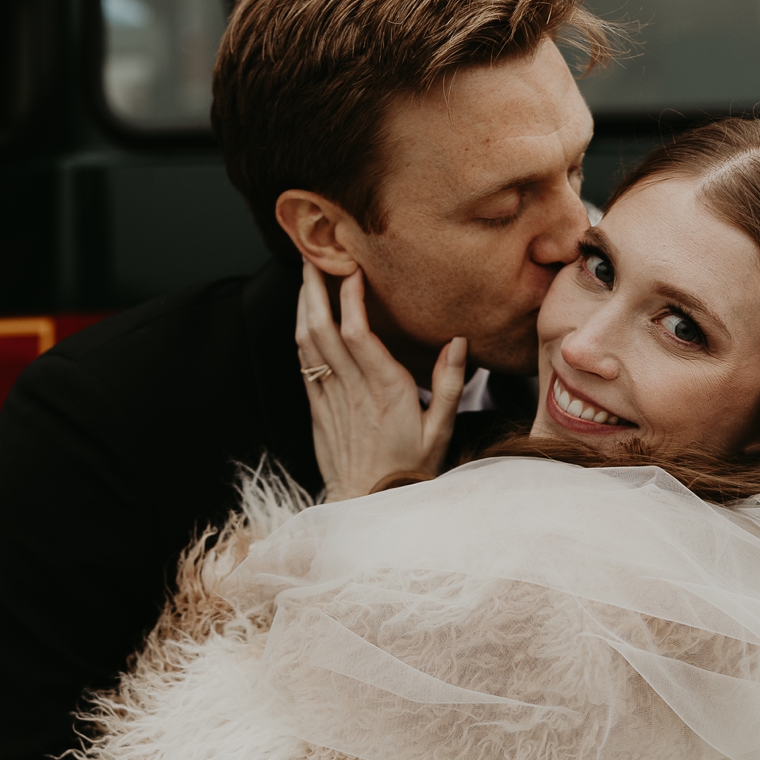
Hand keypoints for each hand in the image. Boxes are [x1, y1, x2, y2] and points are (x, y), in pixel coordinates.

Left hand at [296, 260, 467, 500]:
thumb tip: (458, 341)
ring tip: (306, 275)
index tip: (353, 268)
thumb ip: (452, 383)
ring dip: (303, 305)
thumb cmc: (409, 469)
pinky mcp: (317, 408)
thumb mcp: (442, 430)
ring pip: (307, 342)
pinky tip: (304, 316)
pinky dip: (301, 334)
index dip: (351, 297)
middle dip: (316, 287)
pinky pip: (303, 363)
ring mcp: (330, 398)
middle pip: (324, 329)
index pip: (359, 333)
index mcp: (387, 390)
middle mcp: (354, 390)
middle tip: (313, 255)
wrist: (367, 504)